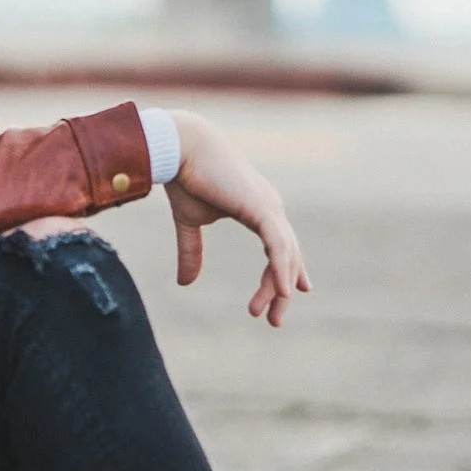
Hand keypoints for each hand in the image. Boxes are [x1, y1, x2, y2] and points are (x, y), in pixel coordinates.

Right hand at [162, 109, 311, 326]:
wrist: (179, 149)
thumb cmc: (185, 178)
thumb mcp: (189, 223)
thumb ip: (191, 252)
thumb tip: (185, 284)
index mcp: (259, 209)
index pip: (281, 245)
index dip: (288, 269)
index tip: (291, 292)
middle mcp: (270, 208)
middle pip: (287, 255)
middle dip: (282, 288)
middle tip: (274, 320)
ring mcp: (270, 207)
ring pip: (284, 255)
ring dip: (277, 286)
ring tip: (269, 316)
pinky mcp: (262, 207)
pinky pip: (278, 245)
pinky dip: (282, 268)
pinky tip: (284, 290)